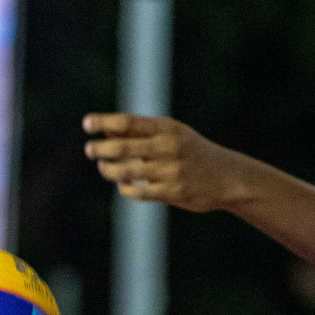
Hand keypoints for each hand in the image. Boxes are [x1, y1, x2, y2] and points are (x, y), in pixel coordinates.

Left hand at [83, 114, 251, 212]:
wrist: (228, 177)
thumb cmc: (191, 152)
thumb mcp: (172, 135)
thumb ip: (141, 133)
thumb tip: (106, 130)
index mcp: (167, 128)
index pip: (128, 122)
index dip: (104, 122)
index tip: (86, 124)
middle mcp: (168, 147)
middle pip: (123, 147)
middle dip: (100, 149)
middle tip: (89, 149)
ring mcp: (171, 170)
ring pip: (127, 172)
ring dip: (109, 170)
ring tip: (103, 167)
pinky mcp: (173, 192)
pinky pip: (138, 192)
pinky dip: (126, 188)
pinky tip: (123, 185)